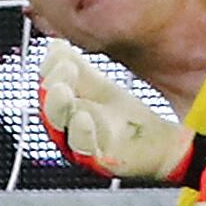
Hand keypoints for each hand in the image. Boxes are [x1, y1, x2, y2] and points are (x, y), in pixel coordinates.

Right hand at [38, 40, 194, 182]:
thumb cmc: (123, 118)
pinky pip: (84, 150)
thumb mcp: (100, 88)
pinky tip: (83, 116)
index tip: (59, 50)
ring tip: (62, 90)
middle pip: (50, 110)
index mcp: (67, 108)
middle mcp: (69, 128)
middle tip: (63, 70)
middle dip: (52, 88)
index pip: (49, 87)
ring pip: (62, 130)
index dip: (50, 68)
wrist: (156, 142)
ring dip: (59, 108)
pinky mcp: (99, 160)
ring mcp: (82, 145)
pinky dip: (81, 133)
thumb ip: (78, 69)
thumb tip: (56, 45)